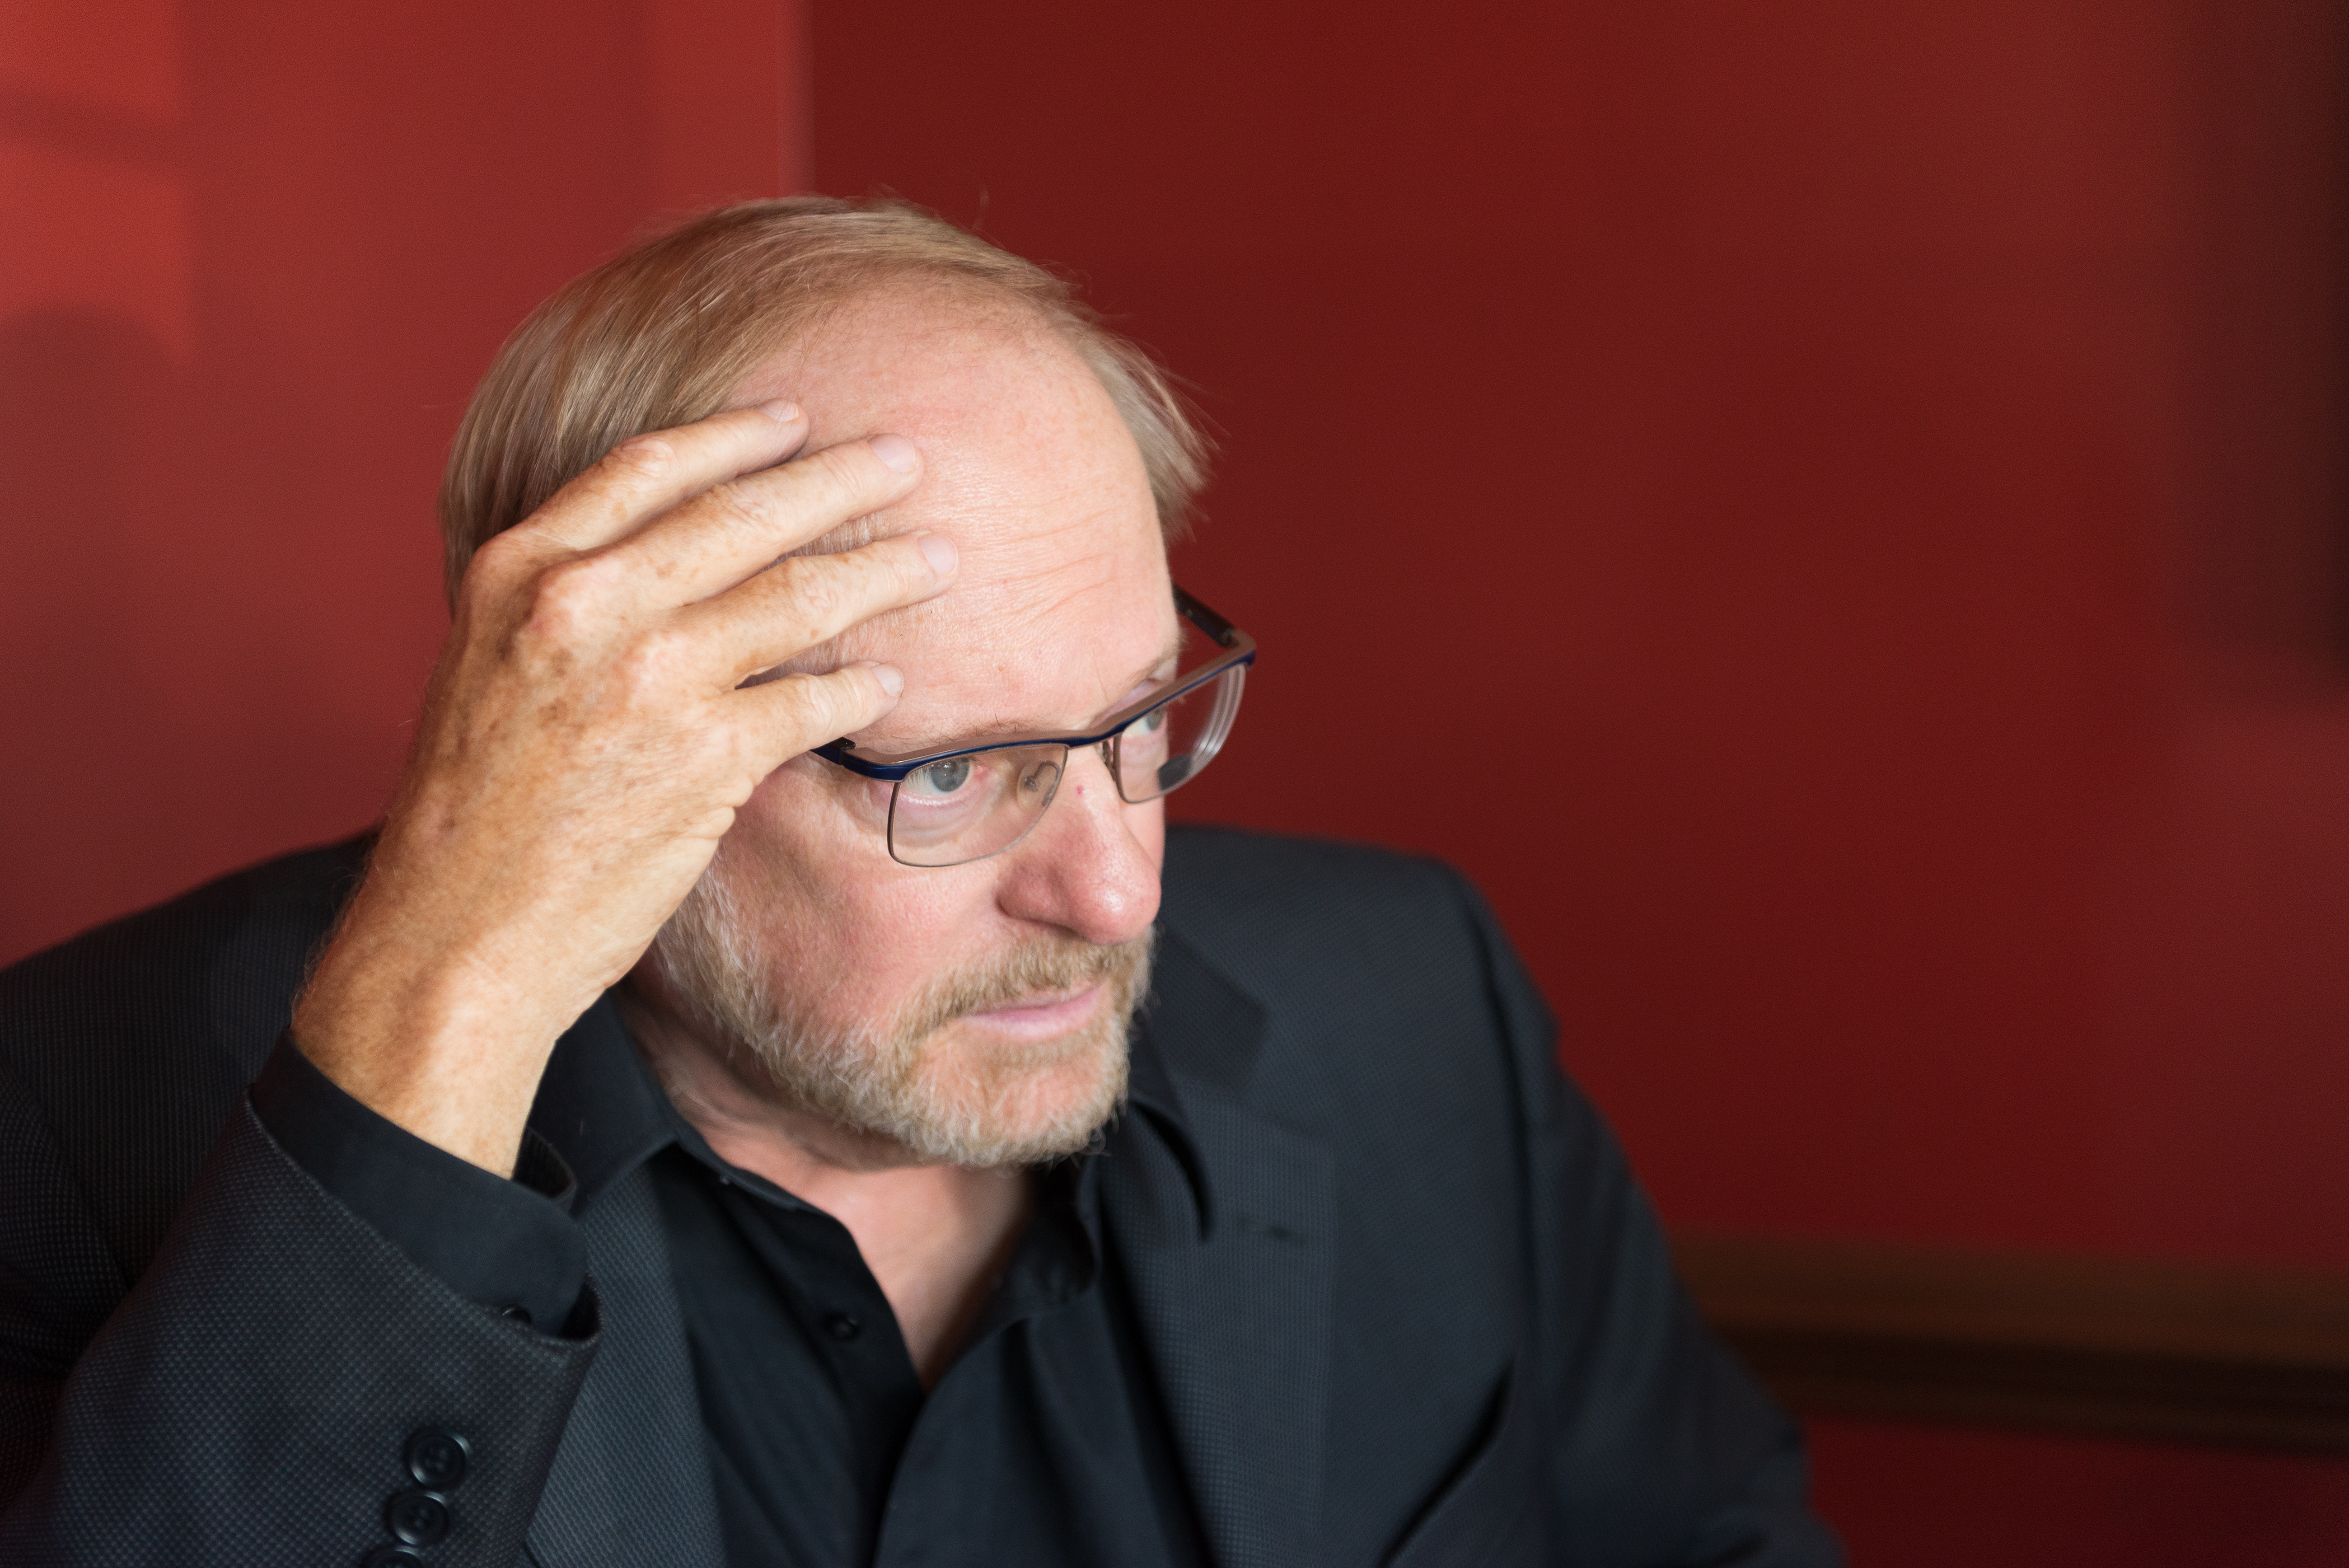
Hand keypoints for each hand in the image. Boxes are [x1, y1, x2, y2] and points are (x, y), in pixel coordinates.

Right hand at [292, 401, 950, 1173]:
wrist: (455, 933)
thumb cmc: (473, 811)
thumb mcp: (489, 661)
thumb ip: (567, 600)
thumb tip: (669, 561)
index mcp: (522, 570)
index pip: (649, 467)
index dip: (733, 437)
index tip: (793, 420)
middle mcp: (585, 605)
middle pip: (743, 514)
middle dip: (840, 481)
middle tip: (905, 459)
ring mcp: (650, 678)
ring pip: (799, 596)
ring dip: (882, 572)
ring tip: (935, 559)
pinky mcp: (706, 758)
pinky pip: (814, 701)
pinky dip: (862, 688)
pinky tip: (889, 683)